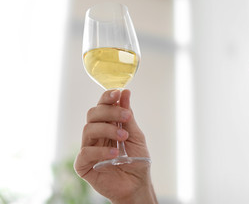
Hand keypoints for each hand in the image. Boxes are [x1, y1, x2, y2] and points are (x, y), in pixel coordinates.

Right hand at [74, 89, 156, 203]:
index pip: (102, 106)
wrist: (137, 185)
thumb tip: (125, 92)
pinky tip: (114, 154)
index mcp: (107, 125)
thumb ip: (128, 116)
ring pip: (89, 129)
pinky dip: (101, 150)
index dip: (107, 97)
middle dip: (110, 111)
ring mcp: (88, 148)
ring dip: (108, 129)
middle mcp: (96, 134)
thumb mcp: (136, 135)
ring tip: (123, 137)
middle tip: (126, 116)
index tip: (117, 93)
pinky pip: (86, 152)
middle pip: (93, 114)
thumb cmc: (137, 160)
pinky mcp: (83, 164)